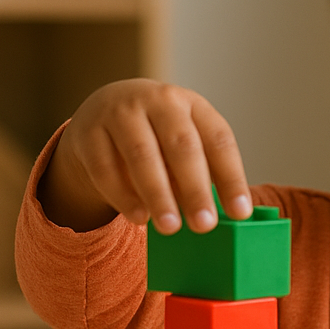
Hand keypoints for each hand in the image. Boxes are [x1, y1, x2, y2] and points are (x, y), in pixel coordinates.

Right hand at [38, 79, 252, 233]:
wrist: (101, 113)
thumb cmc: (157, 137)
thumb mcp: (182, 143)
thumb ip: (202, 172)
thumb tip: (225, 215)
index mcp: (191, 104)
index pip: (218, 140)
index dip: (232, 177)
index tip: (240, 212)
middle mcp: (158, 101)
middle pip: (181, 145)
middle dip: (195, 189)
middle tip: (204, 225)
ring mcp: (120, 113)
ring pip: (142, 155)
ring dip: (159, 195)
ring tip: (171, 227)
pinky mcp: (88, 132)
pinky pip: (106, 167)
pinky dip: (123, 195)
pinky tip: (139, 217)